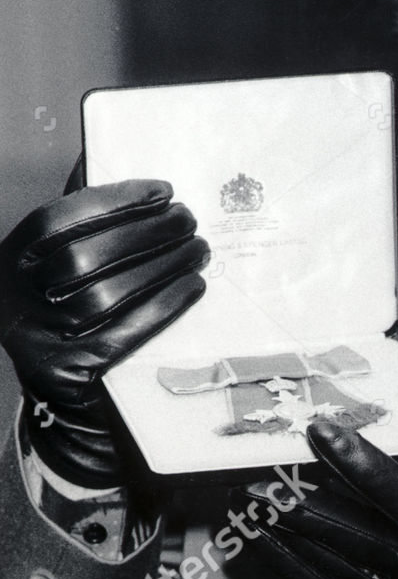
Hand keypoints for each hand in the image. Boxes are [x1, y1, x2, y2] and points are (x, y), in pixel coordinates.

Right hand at [0, 180, 208, 484]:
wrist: (59, 390)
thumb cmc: (70, 312)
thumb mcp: (60, 267)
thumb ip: (87, 228)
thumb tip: (139, 188)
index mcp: (11, 261)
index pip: (56, 221)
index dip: (113, 201)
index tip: (163, 191)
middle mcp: (14, 300)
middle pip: (83, 258)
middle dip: (146, 233)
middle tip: (189, 220)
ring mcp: (38, 340)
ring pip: (104, 296)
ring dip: (161, 267)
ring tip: (198, 250)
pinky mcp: (68, 374)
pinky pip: (121, 336)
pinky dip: (162, 307)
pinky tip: (192, 287)